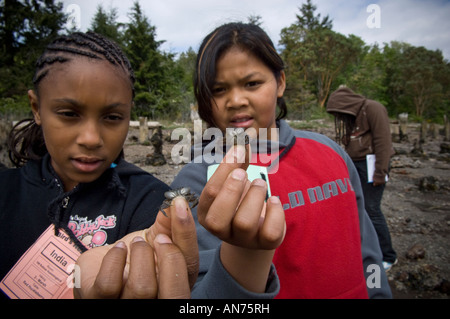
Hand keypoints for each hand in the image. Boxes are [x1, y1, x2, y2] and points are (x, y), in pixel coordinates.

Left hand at [74, 197, 197, 298]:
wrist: (102, 268)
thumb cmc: (135, 257)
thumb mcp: (156, 240)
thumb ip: (169, 225)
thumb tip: (176, 201)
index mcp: (176, 286)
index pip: (189, 267)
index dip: (186, 234)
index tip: (178, 204)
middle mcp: (157, 302)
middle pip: (174, 291)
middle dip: (168, 254)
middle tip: (157, 236)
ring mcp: (128, 305)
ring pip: (142, 288)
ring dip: (140, 254)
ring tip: (135, 244)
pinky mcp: (98, 301)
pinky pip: (109, 284)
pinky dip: (115, 258)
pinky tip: (118, 250)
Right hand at [198, 144, 284, 249]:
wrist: (256, 230)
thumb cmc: (240, 201)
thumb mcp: (234, 184)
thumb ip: (236, 165)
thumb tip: (243, 141)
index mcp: (207, 214)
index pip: (210, 193)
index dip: (225, 169)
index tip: (238, 149)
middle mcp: (221, 231)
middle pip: (219, 217)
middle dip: (232, 190)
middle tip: (244, 173)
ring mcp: (243, 240)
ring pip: (245, 222)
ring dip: (254, 196)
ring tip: (260, 184)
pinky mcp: (265, 244)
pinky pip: (270, 232)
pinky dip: (275, 212)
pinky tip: (273, 200)